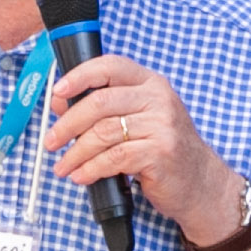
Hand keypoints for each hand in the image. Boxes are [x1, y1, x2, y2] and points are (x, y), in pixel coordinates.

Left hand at [46, 54, 246, 246]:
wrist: (199, 183)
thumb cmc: (162, 150)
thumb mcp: (137, 121)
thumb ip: (104, 109)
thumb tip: (60, 102)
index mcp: (150, 83)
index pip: (110, 66)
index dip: (79, 76)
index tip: (57, 91)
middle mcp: (158, 98)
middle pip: (100, 103)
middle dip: (67, 125)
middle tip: (51, 142)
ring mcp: (162, 125)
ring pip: (103, 133)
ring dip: (76, 153)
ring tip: (63, 167)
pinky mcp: (160, 152)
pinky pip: (114, 158)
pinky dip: (91, 169)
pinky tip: (82, 176)